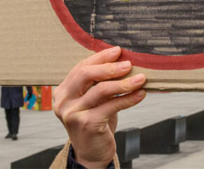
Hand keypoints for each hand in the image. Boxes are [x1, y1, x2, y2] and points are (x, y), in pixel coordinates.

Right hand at [52, 46, 146, 168]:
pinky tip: (141, 94)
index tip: (118, 51)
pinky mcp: (87, 124)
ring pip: (101, 90)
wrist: (90, 152)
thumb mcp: (94, 100)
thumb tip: (124, 61)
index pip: (81, 68)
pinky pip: (112, 106)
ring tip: (141, 78)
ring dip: (124, 83)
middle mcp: (63, 101)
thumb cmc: (95, 121)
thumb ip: (100, 83)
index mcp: (63, 92)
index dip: (100, 58)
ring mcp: (73, 113)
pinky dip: (128, 99)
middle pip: (86, 75)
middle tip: (129, 64)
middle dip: (109, 67)